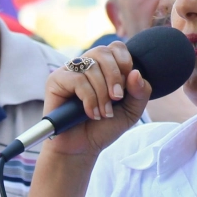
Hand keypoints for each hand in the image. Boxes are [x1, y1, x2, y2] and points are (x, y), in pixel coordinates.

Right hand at [39, 42, 151, 158]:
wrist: (82, 148)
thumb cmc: (103, 127)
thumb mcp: (131, 111)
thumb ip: (140, 92)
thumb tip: (135, 73)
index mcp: (103, 67)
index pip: (115, 48)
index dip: (125, 62)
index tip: (127, 86)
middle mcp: (85, 65)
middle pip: (103, 52)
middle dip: (115, 76)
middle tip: (117, 98)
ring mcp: (69, 71)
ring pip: (91, 67)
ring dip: (102, 94)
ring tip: (103, 113)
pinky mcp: (55, 80)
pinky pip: (78, 80)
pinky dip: (89, 99)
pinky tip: (90, 113)